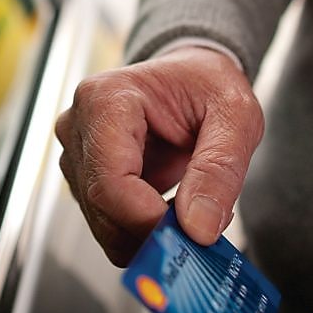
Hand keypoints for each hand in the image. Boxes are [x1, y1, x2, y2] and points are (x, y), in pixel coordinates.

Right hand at [54, 46, 262, 265]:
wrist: (190, 78)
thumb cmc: (206, 85)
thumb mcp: (235, 116)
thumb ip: (219, 169)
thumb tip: (198, 227)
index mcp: (105, 99)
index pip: (110, 181)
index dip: (147, 219)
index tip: (190, 235)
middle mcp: (78, 126)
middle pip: (102, 208)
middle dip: (153, 233)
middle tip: (202, 231)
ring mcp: (77, 155)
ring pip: (103, 224)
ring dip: (150, 233)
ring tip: (192, 208)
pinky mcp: (85, 178)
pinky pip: (109, 223)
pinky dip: (143, 230)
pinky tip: (172, 208)